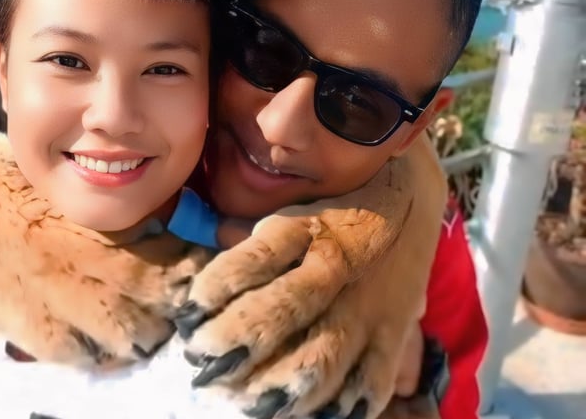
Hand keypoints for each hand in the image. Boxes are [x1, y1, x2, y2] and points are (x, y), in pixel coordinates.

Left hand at [174, 134, 446, 417]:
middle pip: (286, 309)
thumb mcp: (288, 208)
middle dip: (240, 342)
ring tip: (244, 401)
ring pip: (324, 356)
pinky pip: (369, 384)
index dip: (221, 285)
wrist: (408, 200)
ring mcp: (366, 305)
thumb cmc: (332, 209)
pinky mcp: (392, 336)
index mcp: (303, 228)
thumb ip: (249, 237)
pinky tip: (308, 415)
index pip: (259, 256)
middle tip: (203, 363)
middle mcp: (334, 266)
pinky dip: (338, 407)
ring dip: (279, 386)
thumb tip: (202, 250)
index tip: (189, 312)